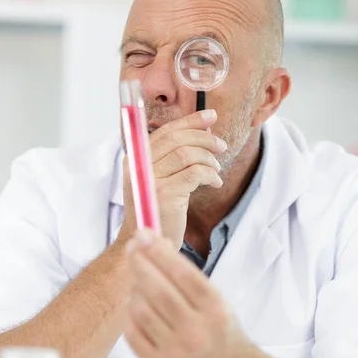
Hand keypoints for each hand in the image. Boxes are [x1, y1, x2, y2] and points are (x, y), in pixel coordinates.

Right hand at [118, 110, 226, 249]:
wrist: (146, 241)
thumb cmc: (156, 210)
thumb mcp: (158, 179)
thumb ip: (171, 157)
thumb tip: (201, 130)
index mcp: (135, 158)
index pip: (165, 131)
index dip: (190, 121)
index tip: (211, 116)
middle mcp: (139, 166)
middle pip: (177, 139)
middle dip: (204, 138)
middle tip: (221, 146)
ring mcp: (150, 180)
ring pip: (188, 154)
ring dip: (209, 159)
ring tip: (216, 170)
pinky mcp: (166, 195)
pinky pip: (196, 173)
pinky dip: (211, 175)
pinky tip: (215, 182)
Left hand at [123, 229, 244, 357]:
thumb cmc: (216, 325)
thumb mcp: (213, 297)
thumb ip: (184, 273)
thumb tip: (153, 241)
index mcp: (215, 310)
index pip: (183, 275)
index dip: (160, 252)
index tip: (145, 235)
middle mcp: (197, 332)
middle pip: (159, 291)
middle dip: (141, 263)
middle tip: (132, 246)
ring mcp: (176, 352)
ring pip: (142, 309)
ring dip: (135, 288)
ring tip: (138, 280)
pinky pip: (132, 332)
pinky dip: (129, 312)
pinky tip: (134, 303)